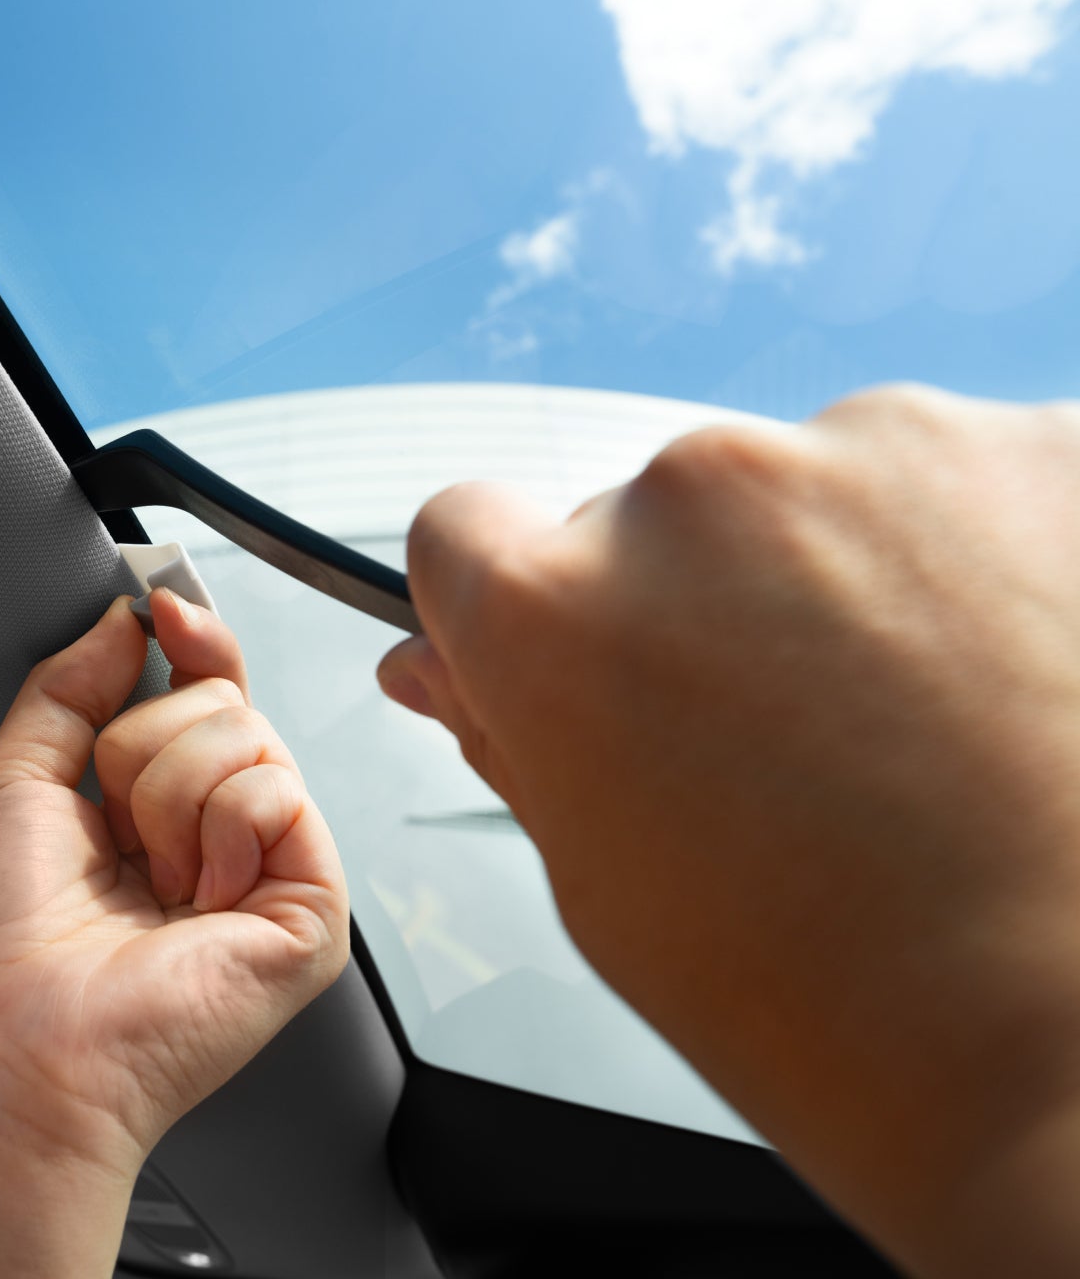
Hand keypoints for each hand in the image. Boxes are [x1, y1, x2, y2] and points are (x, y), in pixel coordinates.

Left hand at [0, 589, 347, 1277]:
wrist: (11, 1047)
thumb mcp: (13, 780)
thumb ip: (69, 686)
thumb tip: (124, 619)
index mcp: (147, 819)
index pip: (200, 699)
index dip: (190, 644)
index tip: (162, 609)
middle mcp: (211, 844)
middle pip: (224, 703)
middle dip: (144, 744)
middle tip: (116, 828)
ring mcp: (263, 878)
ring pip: (250, 737)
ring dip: (167, 793)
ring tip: (147, 878)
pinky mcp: (308, 915)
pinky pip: (281, 794)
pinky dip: (218, 827)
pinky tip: (192, 894)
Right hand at [377, 385, 1079, 1277]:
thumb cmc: (862, 1019)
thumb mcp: (616, 896)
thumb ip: (516, 742)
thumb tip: (445, 662)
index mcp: (558, 617)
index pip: (467, 530)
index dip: (524, 604)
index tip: (587, 650)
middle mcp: (700, 498)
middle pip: (664, 516)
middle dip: (714, 605)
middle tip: (806, 744)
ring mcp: (884, 454)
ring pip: (826, 494)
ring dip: (860, 577)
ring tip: (942, 731)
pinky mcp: (1041, 445)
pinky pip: (972, 483)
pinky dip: (995, 561)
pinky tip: (1029, 687)